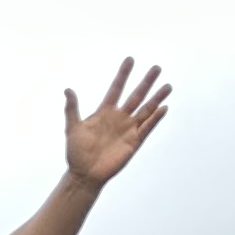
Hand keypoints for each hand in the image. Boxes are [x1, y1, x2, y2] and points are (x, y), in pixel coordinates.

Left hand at [64, 59, 171, 186]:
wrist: (84, 175)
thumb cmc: (76, 153)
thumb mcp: (72, 128)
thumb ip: (72, 109)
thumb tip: (68, 90)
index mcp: (105, 112)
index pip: (116, 88)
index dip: (123, 74)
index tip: (130, 59)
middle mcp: (119, 118)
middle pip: (136, 96)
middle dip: (146, 82)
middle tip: (157, 68)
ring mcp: (127, 130)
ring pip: (145, 110)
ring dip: (156, 99)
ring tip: (167, 86)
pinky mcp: (133, 143)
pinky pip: (146, 128)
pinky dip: (155, 119)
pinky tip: (163, 108)